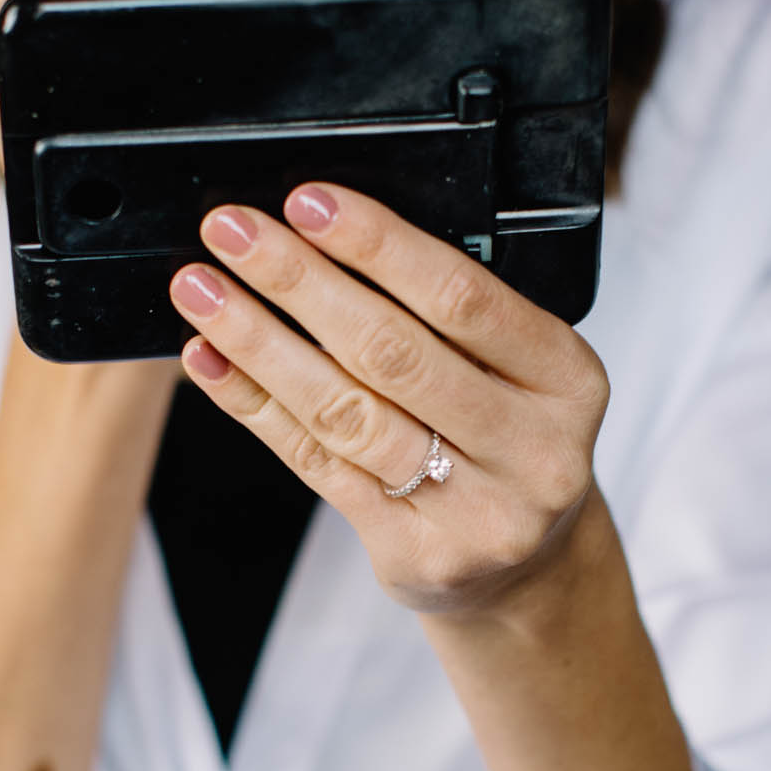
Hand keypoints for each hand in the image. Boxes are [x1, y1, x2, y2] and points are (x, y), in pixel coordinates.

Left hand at [169, 186, 610, 614]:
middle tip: (233, 233)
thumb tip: (322, 236)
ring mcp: (476, 512)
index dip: (379, 244)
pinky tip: (212, 360)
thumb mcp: (519, 370)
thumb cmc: (508, 439)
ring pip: (345, 412)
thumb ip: (447, 317)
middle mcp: (533, 450)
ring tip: (203, 291)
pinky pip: (316, 464)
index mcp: (568, 378)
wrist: (529, 568)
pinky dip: (254, 404)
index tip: (308, 202)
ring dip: (260, 342)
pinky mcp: (415, 552)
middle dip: (301, 281)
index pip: (463, 297)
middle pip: (393, 353)